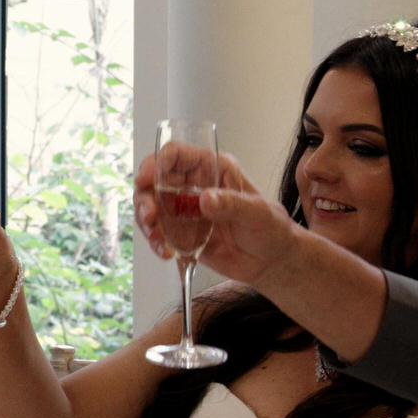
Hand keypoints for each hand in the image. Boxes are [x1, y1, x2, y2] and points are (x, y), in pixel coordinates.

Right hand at [132, 144, 289, 275]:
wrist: (272, 262)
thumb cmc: (272, 229)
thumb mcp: (259, 213)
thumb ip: (233, 204)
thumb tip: (205, 199)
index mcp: (212, 169)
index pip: (176, 155)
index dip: (157, 162)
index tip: (146, 179)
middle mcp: (192, 185)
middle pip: (154, 181)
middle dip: (145, 198)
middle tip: (150, 217)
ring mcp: (183, 210)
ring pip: (151, 207)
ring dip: (147, 222)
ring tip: (158, 240)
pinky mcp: (180, 232)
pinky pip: (158, 232)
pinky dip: (156, 242)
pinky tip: (166, 253)